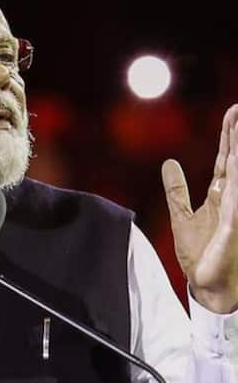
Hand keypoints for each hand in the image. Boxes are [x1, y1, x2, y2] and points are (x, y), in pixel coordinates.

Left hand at [162, 105, 237, 313]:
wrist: (206, 286)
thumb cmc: (199, 255)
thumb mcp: (181, 217)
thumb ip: (176, 190)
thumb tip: (169, 163)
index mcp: (221, 196)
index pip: (226, 160)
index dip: (229, 137)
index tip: (233, 113)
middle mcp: (232, 200)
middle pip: (235, 160)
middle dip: (237, 135)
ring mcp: (235, 211)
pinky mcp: (233, 225)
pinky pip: (235, 197)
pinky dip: (234, 177)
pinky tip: (233, 160)